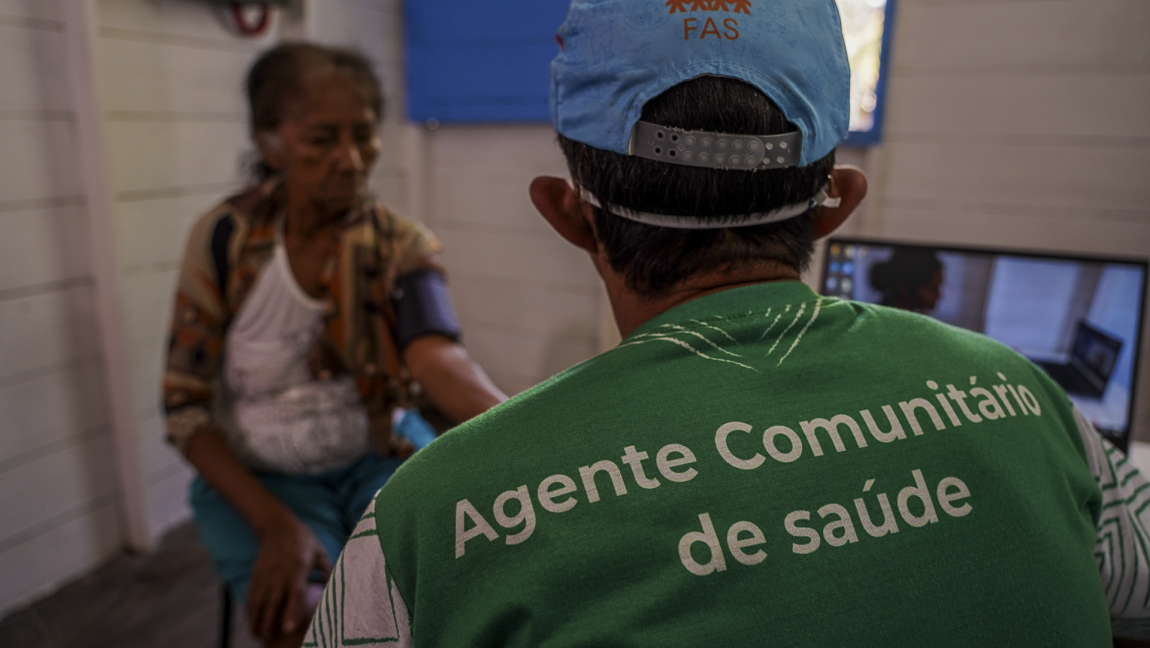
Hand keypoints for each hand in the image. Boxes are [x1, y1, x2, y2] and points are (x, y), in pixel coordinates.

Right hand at [246, 514, 331, 641]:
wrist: (278, 525)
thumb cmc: (304, 540)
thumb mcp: (320, 552)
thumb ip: (327, 571)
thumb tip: (336, 588)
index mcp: (298, 567)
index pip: (294, 593)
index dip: (291, 611)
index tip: (288, 628)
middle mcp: (280, 572)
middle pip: (273, 601)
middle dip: (269, 622)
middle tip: (269, 639)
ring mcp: (266, 573)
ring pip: (258, 600)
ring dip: (256, 619)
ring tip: (257, 635)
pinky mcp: (256, 573)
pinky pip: (251, 593)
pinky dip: (250, 608)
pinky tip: (251, 620)